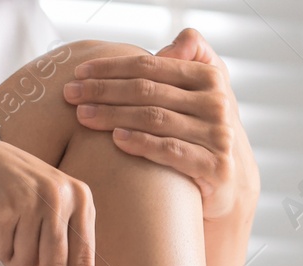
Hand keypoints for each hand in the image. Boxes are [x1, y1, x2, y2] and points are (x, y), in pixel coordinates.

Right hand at [0, 134, 94, 265]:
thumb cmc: (12, 192)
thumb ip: (64, 247)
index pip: (85, 260)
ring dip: (11, 257)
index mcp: (80, 198)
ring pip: (25, 263)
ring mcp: (31, 200)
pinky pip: (2, 252)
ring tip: (5, 231)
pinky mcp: (2, 207)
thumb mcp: (48, 209)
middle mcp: (60, 196)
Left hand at [63, 29, 259, 219]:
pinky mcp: (214, 166)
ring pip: (155, 119)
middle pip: (148, 91)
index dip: (113, 67)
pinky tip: (116, 139)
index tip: (80, 72)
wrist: (232, 181)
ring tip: (83, 115)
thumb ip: (191, 57)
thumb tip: (170, 46)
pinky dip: (141, 143)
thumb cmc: (203, 130)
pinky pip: (170, 151)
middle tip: (70, 94)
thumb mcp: (204, 89)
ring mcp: (217, 135)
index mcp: (210, 77)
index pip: (151, 66)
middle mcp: (217, 103)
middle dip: (104, 90)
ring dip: (113, 115)